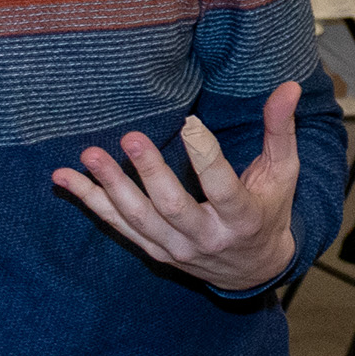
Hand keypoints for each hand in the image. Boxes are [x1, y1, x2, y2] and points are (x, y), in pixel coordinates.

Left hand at [53, 81, 302, 292]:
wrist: (254, 269)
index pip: (222, 188)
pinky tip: (65, 179)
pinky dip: (91, 203)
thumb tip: (289, 86)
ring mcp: (177, 249)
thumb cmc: (269, 210)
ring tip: (89, 155)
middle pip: (172, 207)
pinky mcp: (156, 252)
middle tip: (131, 138)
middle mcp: (206, 238)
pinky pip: (118, 227)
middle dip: (149, 173)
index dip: (206, 157)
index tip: (190, 124)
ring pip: (138, 219)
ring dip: (109, 187)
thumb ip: (281, 130)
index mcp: (242, 217)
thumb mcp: (283, 172)